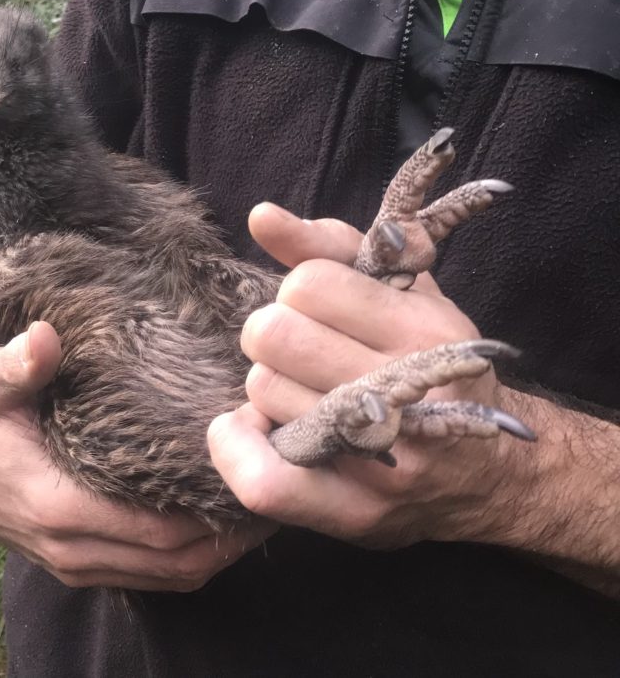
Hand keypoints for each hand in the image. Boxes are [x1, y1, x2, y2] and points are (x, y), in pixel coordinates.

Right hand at [0, 320, 273, 590]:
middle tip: (281, 483)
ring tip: (261, 502)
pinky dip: (191, 557)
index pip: (161, 528)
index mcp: (58, 506)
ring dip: (221, 549)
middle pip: (179, 561)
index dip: (216, 506)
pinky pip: (151, 576)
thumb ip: (14, 364)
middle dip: (235, 532)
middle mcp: (72, 549)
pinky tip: (217, 521)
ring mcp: (75, 563)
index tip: (257, 466)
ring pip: (171, 576)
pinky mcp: (77, 564)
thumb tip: (41, 339)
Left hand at [208, 203, 516, 548]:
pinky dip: (236, 448)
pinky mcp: (356, 512)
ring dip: (269, 388)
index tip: (320, 309)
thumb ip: (329, 246)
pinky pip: (263, 479)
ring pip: (262, 393)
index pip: (308, 283)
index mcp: (427, 328)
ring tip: (305, 393)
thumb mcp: (402, 291)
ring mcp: (387, 458)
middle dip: (275, 334)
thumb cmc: (430, 362)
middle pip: (274, 335)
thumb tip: (261, 216)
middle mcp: (413, 392)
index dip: (299, 290)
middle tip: (301, 351)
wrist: (491, 474)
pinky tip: (249, 429)